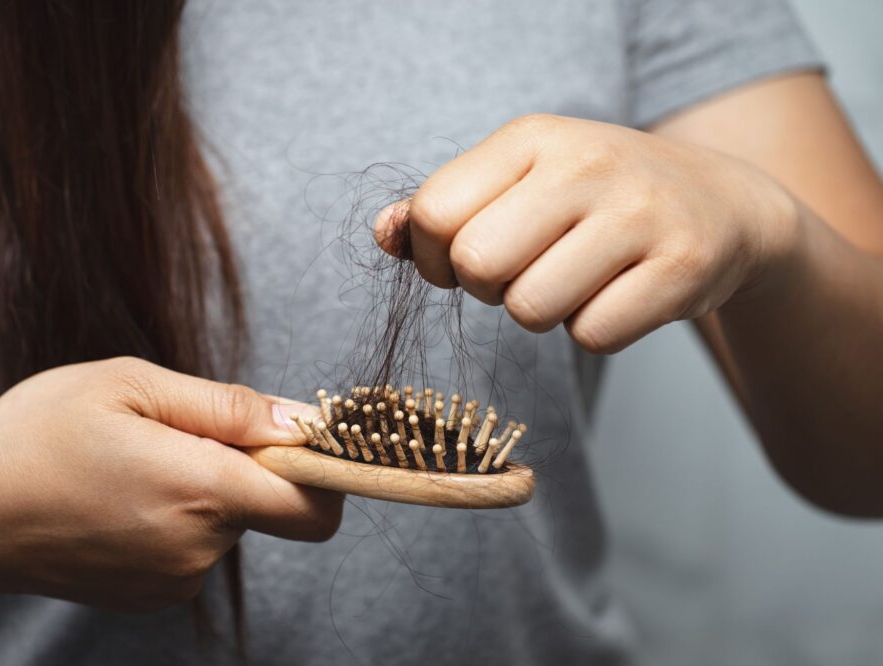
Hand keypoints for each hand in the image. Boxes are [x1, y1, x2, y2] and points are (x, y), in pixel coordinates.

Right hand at [0, 357, 339, 611]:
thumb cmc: (37, 436)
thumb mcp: (131, 385)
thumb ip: (227, 406)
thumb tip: (301, 420)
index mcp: (201, 490)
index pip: (315, 505)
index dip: (324, 470)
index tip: (297, 439)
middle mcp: (198, 548)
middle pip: (269, 505)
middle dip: (244, 466)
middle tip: (174, 434)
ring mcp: (174, 581)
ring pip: (228, 523)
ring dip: (204, 490)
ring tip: (134, 464)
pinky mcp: (151, 597)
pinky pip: (195, 547)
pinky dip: (178, 519)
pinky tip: (123, 498)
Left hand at [377, 114, 798, 351]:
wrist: (722, 204)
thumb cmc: (597, 198)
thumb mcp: (520, 180)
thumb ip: (444, 207)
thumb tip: (383, 235)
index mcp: (531, 138)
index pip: (434, 212)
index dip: (434, 257)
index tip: (465, 260)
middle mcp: (585, 164)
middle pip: (477, 265)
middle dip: (488, 288)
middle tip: (524, 273)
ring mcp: (639, 214)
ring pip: (531, 310)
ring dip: (542, 313)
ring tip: (576, 279)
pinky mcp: (682, 267)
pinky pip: (592, 336)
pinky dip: (596, 330)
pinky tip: (619, 294)